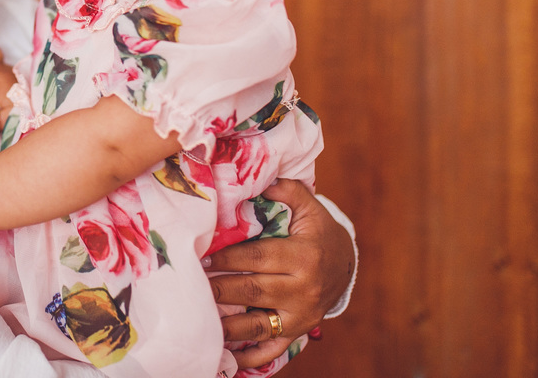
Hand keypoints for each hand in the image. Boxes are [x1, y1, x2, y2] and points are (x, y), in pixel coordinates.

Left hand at [206, 179, 354, 368]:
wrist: (348, 265)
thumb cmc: (320, 232)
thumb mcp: (310, 207)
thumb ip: (287, 191)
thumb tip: (261, 181)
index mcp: (303, 257)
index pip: (258, 258)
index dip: (227, 258)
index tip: (200, 256)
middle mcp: (303, 290)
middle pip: (252, 290)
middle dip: (218, 289)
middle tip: (189, 285)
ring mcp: (301, 315)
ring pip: (257, 324)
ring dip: (226, 325)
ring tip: (198, 320)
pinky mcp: (298, 331)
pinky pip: (272, 348)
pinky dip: (249, 356)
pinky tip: (226, 357)